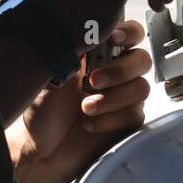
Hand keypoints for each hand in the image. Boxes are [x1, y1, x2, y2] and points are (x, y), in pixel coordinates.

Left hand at [16, 19, 152, 182]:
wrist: (41, 150)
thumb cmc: (42, 110)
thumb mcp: (49, 76)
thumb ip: (68, 52)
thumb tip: (81, 32)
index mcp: (98, 54)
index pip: (128, 33)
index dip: (127, 32)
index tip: (113, 39)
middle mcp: (116, 73)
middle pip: (141, 59)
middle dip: (120, 70)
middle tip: (92, 81)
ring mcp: (124, 98)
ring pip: (141, 88)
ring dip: (112, 98)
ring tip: (85, 108)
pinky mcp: (128, 122)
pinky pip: (134, 114)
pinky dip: (110, 119)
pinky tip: (89, 125)